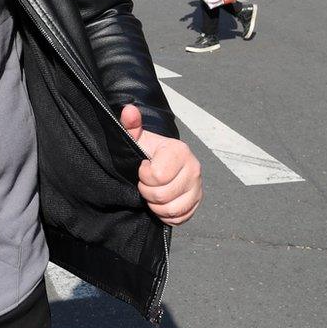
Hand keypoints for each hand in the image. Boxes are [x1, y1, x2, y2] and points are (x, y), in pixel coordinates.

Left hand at [120, 104, 202, 225]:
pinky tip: (160, 203)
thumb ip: (131, 125)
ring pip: (172, 209)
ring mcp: (197, 187)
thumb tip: (129, 110)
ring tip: (151, 192)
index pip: (156, 176)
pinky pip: (180, 218)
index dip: (143, 176)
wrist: (160, 162)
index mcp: (179, 151)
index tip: (142, 168)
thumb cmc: (146, 151)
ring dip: (155, 205)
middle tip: (144, 183)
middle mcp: (194, 168)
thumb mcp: (136, 137)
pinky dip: (166, 215)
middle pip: (162, 195)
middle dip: (146, 192)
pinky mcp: (197, 202)